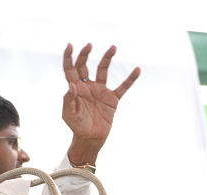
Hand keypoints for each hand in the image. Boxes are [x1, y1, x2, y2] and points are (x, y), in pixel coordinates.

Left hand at [62, 43, 140, 164]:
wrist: (91, 138)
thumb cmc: (77, 126)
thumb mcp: (69, 115)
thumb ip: (69, 100)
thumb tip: (71, 85)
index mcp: (76, 89)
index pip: (70, 69)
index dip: (69, 58)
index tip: (70, 45)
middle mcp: (87, 86)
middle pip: (85, 65)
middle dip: (85, 54)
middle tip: (89, 45)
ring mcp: (100, 91)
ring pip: (103, 70)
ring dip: (107, 58)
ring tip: (113, 47)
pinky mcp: (112, 99)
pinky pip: (123, 87)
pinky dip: (130, 79)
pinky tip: (137, 70)